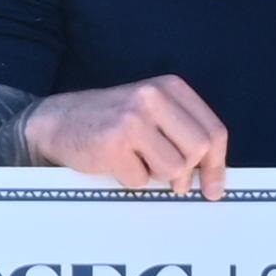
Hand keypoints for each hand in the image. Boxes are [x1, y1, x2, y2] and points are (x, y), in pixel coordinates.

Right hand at [18, 79, 233, 197]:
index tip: (214, 188)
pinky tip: (117, 164)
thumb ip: (184, 135)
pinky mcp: (113, 143)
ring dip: (158, 177)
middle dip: (189, 173)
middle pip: (198, 150)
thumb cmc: (111, 122)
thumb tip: (214, 181)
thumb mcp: (153, 113)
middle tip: (175, 183)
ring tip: (138, 163)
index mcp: (170, 87)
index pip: (213, 131)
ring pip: (174, 169)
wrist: (58, 121)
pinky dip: (131, 181)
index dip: (217, 165)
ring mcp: (132, 119)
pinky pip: (141, 180)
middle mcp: (153, 97)